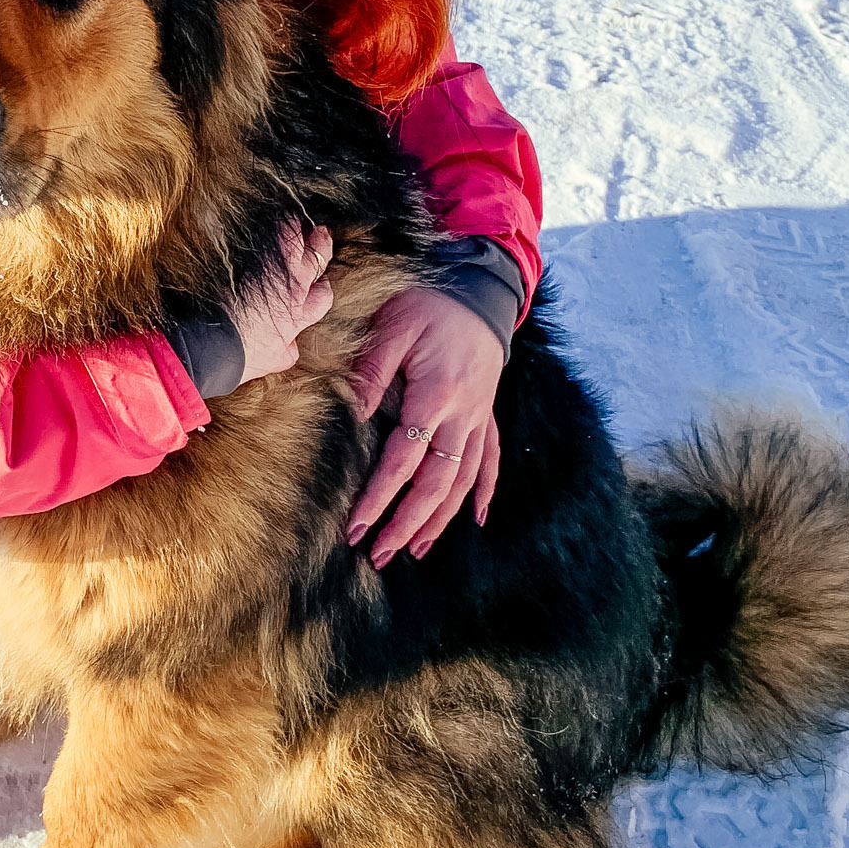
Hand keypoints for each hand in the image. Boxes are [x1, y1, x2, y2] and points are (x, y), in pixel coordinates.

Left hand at [228, 221, 335, 385]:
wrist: (211, 344)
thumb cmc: (237, 357)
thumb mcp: (271, 361)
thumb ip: (286, 351)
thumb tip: (292, 348)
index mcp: (297, 317)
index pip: (322, 296)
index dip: (320, 287)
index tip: (315, 282)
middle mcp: (294, 292)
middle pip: (319, 261)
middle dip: (321, 248)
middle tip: (320, 237)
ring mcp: (279, 273)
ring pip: (307, 243)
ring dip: (307, 232)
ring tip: (304, 223)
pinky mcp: (261, 257)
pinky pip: (283, 232)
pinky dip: (285, 224)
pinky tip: (283, 216)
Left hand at [345, 287, 501, 566]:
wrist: (481, 293)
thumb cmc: (430, 306)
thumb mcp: (393, 326)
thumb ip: (373, 371)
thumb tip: (357, 414)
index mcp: (435, 396)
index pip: (404, 461)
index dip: (380, 497)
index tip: (356, 526)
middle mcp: (462, 417)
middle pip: (437, 485)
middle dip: (407, 524)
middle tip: (380, 554)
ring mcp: (479, 419)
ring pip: (464, 482)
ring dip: (440, 520)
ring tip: (416, 550)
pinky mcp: (487, 416)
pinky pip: (491, 461)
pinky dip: (485, 491)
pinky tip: (478, 519)